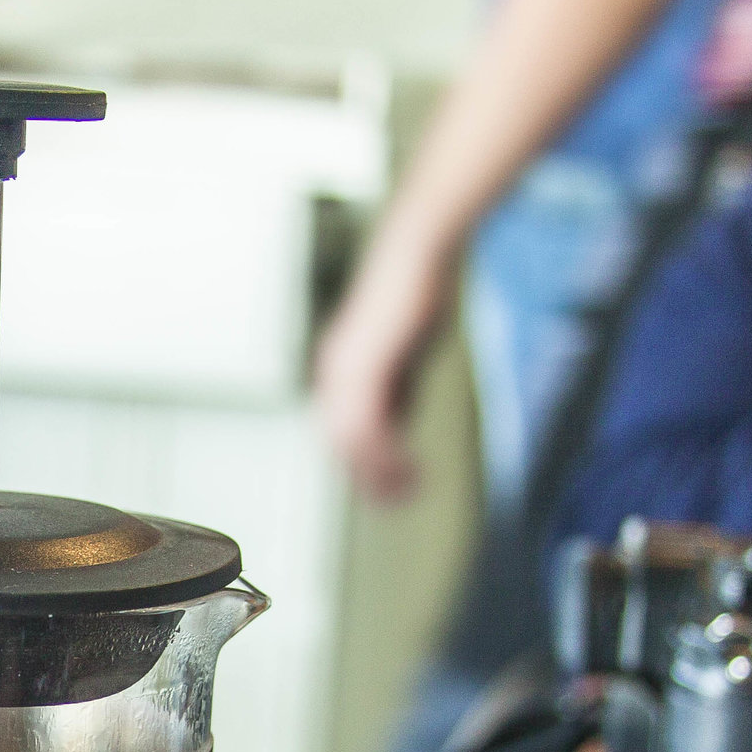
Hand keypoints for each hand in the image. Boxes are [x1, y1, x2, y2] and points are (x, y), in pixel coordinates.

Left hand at [312, 232, 453, 501]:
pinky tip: (407, 465)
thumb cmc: (415, 293)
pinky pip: (367, 424)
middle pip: (340, 443)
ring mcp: (344, 370)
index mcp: (339, 371)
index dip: (363, 464)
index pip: (341, 431)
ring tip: (408, 487)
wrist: (417, 254)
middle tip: (398, 498)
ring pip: (350, 441)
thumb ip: (397, 388)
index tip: (390, 483)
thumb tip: (397, 422)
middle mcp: (333, 373)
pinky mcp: (363, 366)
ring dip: (378, 471)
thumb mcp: (404, 354)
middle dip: (368, 477)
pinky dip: (385, 452)